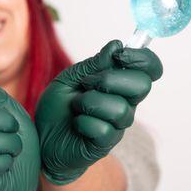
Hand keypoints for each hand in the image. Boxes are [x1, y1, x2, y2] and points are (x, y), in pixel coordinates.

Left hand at [34, 40, 162, 184]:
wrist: (41, 141)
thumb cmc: (57, 110)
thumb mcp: (68, 79)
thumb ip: (91, 65)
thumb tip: (116, 45)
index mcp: (119, 85)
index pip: (149, 70)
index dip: (143, 59)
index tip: (120, 55)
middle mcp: (125, 104)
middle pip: (142, 85)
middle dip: (111, 79)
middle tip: (87, 83)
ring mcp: (117, 126)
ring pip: (120, 109)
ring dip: (90, 102)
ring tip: (76, 106)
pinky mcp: (106, 145)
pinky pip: (104, 130)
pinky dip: (83, 123)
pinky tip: (76, 124)